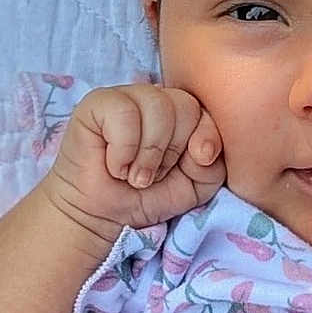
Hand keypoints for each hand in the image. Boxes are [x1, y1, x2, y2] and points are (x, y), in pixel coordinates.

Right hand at [41, 83, 226, 251]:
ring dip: (148, 155)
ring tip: (134, 175)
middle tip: (152, 174)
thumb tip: (202, 149)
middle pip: (185, 106)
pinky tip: (114, 165)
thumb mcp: (196, 186)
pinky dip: (123, 151)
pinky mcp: (97, 102)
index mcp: (182, 112)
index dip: (205, 139)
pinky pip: (124, 114)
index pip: (207, 109)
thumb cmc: (148, 196)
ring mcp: (126, 96)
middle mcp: (155, 99)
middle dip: (172, 152)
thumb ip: (213, 165)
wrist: (105, 216)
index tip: (192, 166)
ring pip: (157, 106)